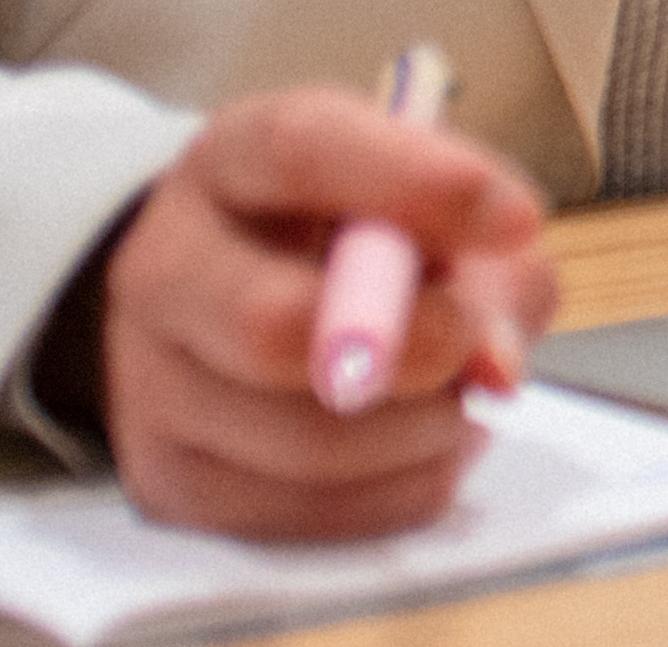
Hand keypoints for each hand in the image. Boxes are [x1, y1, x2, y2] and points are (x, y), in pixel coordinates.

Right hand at [92, 88, 558, 539]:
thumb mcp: (427, 197)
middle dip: (411, 344)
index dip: (413, 185)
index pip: (301, 151)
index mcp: (232, 162)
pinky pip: (318, 514)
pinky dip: (403, 484)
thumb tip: (494, 365)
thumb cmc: (356, 237)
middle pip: (270, 327)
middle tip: (468, 339)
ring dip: (424, 425)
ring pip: (308, 442)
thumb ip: (487, 251)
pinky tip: (418, 439)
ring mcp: (151, 385)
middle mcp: (166, 269)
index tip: (516, 220)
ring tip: (453, 390)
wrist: (236, 301)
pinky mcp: (170, 484)